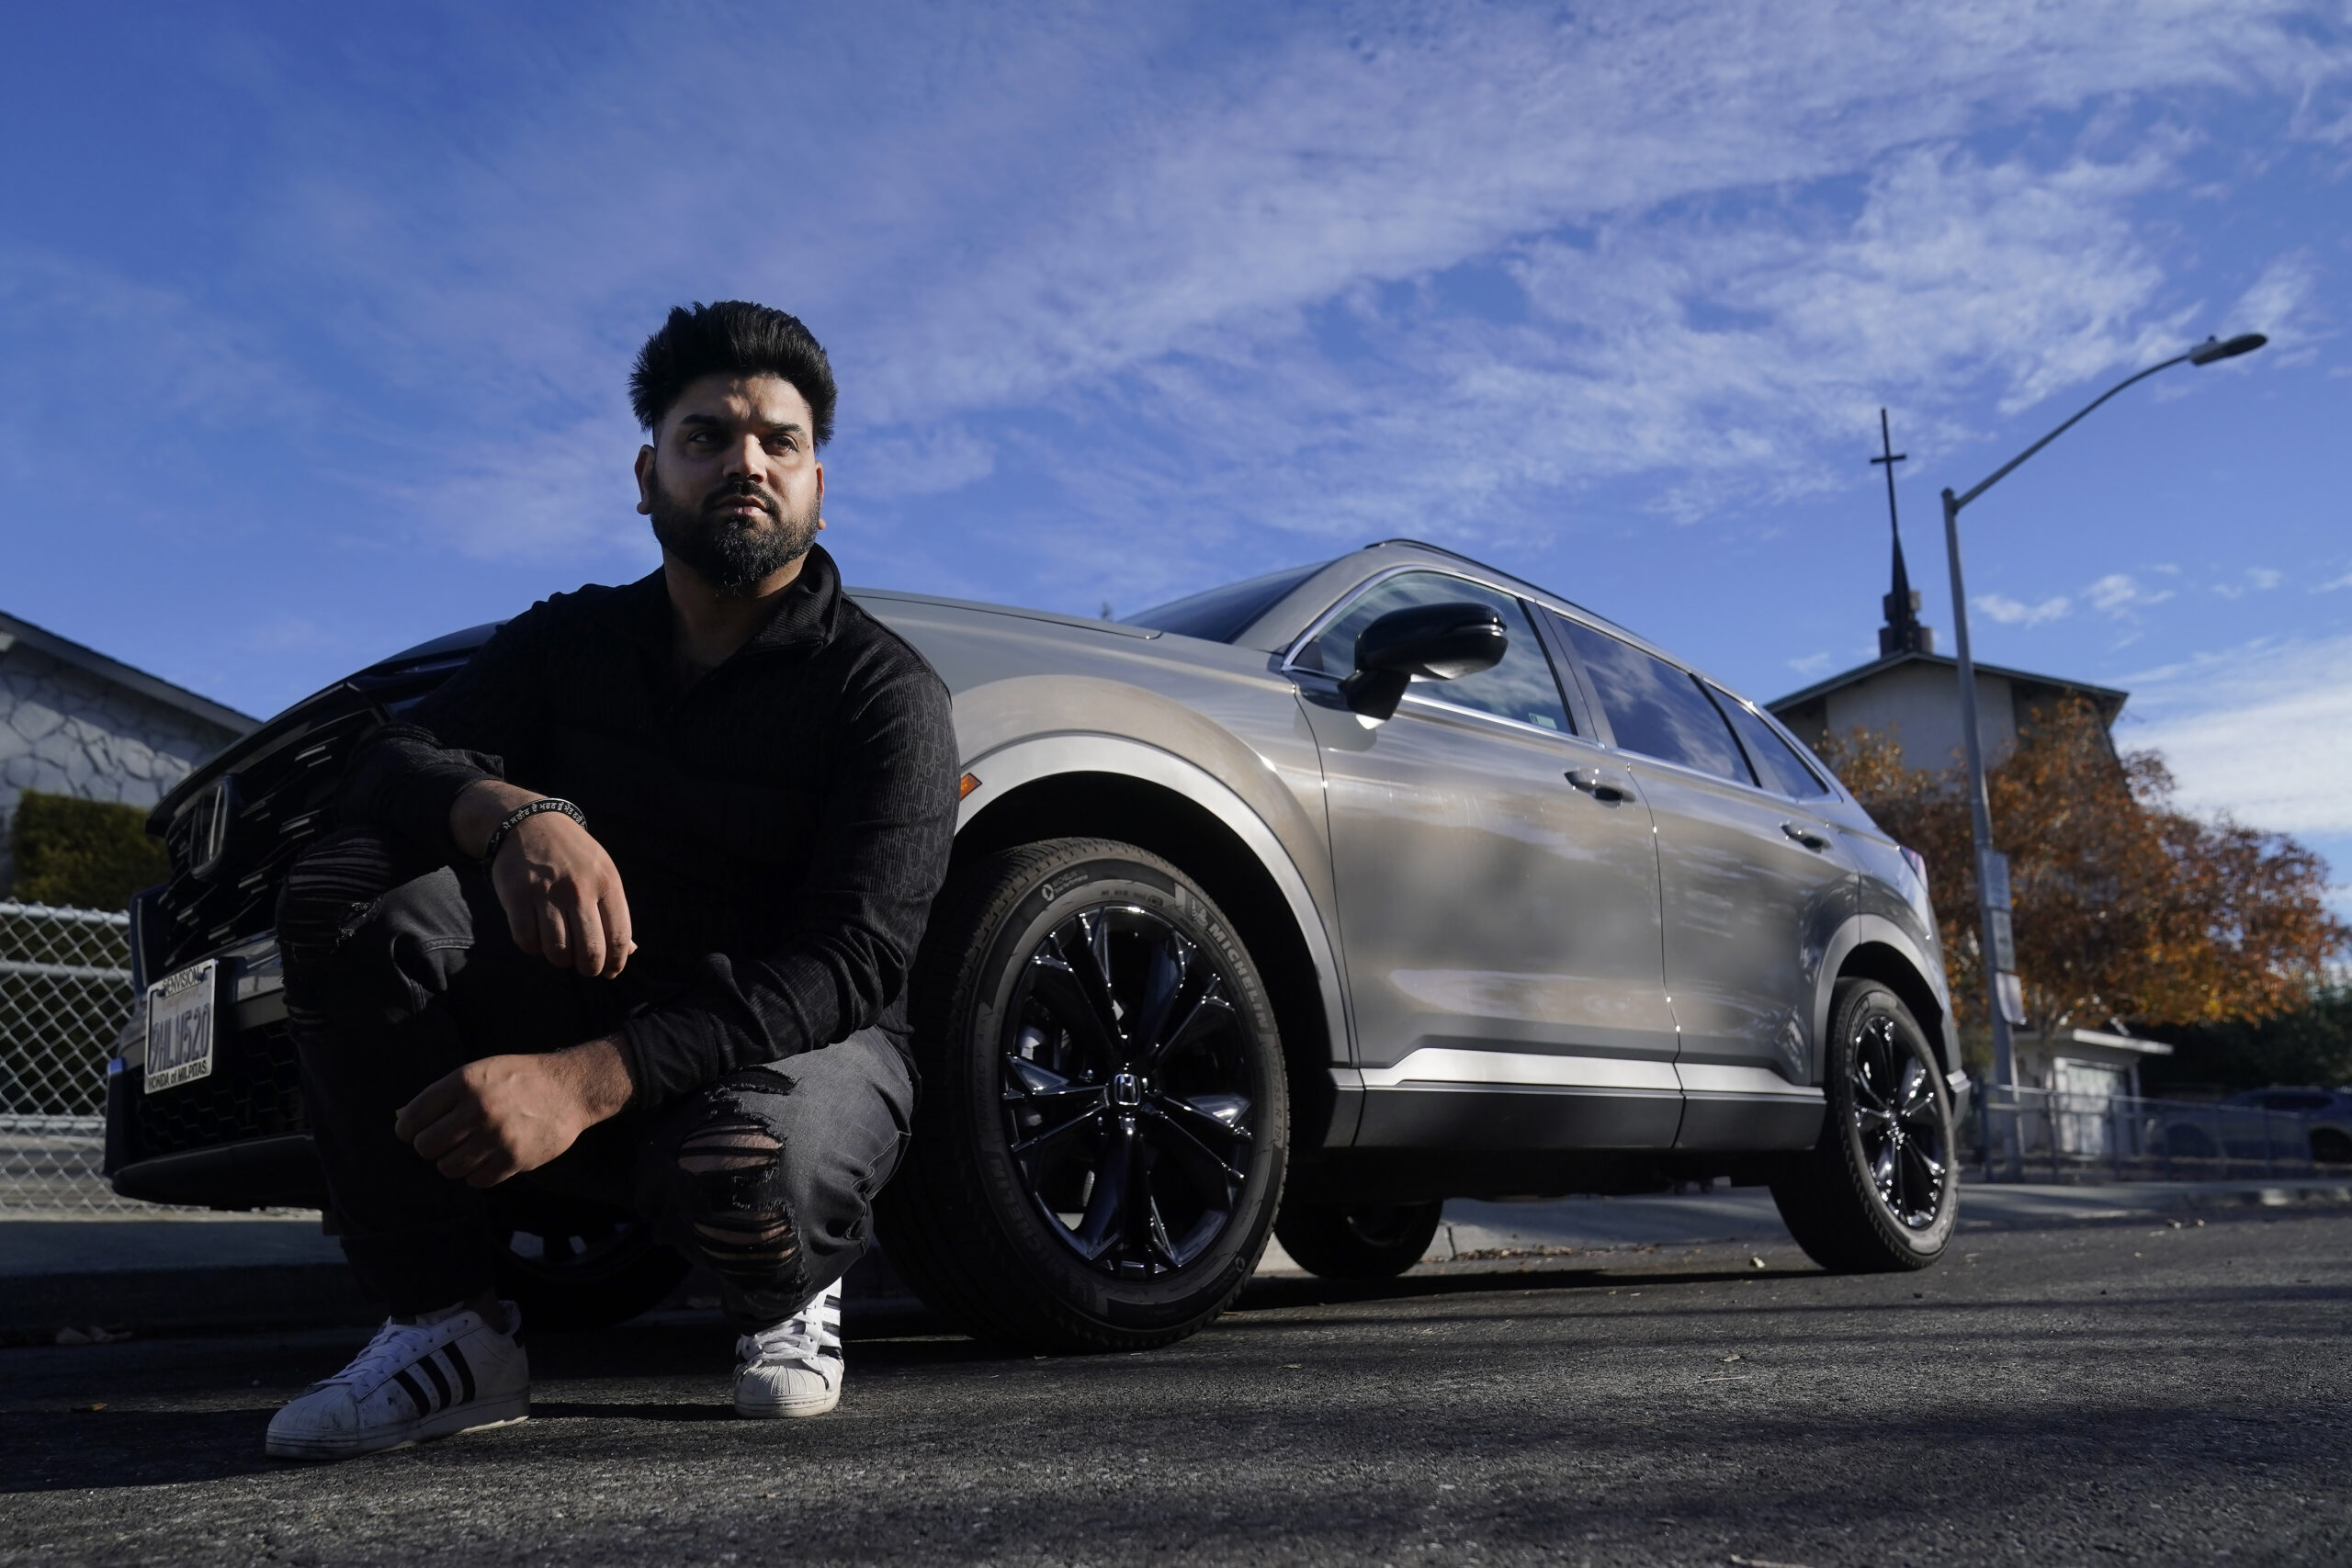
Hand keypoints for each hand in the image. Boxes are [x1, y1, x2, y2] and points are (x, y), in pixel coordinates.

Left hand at [394, 1040, 634, 1187]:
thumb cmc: (518, 1078)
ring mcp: (497, 1136)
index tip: (415, 1132)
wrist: (569, 1088)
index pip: (413, 1118)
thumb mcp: (479, 1072)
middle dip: (430, 1147)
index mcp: (465, 1082)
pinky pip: (476, 1181)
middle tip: (445, 1142)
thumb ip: (443, 1095)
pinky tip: (487, 1159)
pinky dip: (476, 1174)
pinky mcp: (514, 1159)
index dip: (407, 1129)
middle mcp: (478, 1109)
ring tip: (468, 1150)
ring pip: (448, 1168)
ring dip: (453, 1162)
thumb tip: (400, 1119)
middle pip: (425, 1147)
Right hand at [453, 781, 634, 977]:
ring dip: (560, 959)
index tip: (610, 972)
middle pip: (590, 951)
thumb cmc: (573, 854)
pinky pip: (527, 942)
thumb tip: (630, 951)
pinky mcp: (516, 896)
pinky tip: (538, 938)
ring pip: (557, 951)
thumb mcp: (603, 872)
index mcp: (606, 882)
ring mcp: (546, 893)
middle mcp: (579, 889)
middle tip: (585, 966)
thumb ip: (615, 912)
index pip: (618, 937)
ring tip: (560, 949)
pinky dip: (533, 948)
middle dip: (589, 968)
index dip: (616, 963)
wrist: (529, 822)